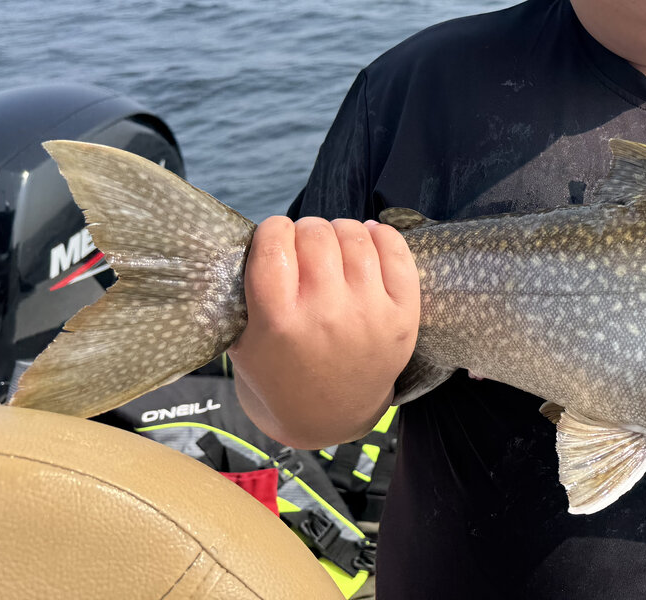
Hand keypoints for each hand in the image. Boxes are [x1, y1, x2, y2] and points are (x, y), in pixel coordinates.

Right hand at [228, 216, 419, 447]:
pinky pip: (397, 253)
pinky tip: (368, 237)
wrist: (329, 416)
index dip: (273, 230)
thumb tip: (258, 240)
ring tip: (333, 243)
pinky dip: (381, 235)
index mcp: (279, 321)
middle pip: (316, 235)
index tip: (275, 235)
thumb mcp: (242, 343)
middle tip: (304, 243)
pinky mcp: (403, 315)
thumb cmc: (279, 374)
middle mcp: (326, 314)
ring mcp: (369, 313)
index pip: (275, 245)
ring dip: (340, 231)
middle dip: (306, 230)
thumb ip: (242, 295)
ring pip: (355, 237)